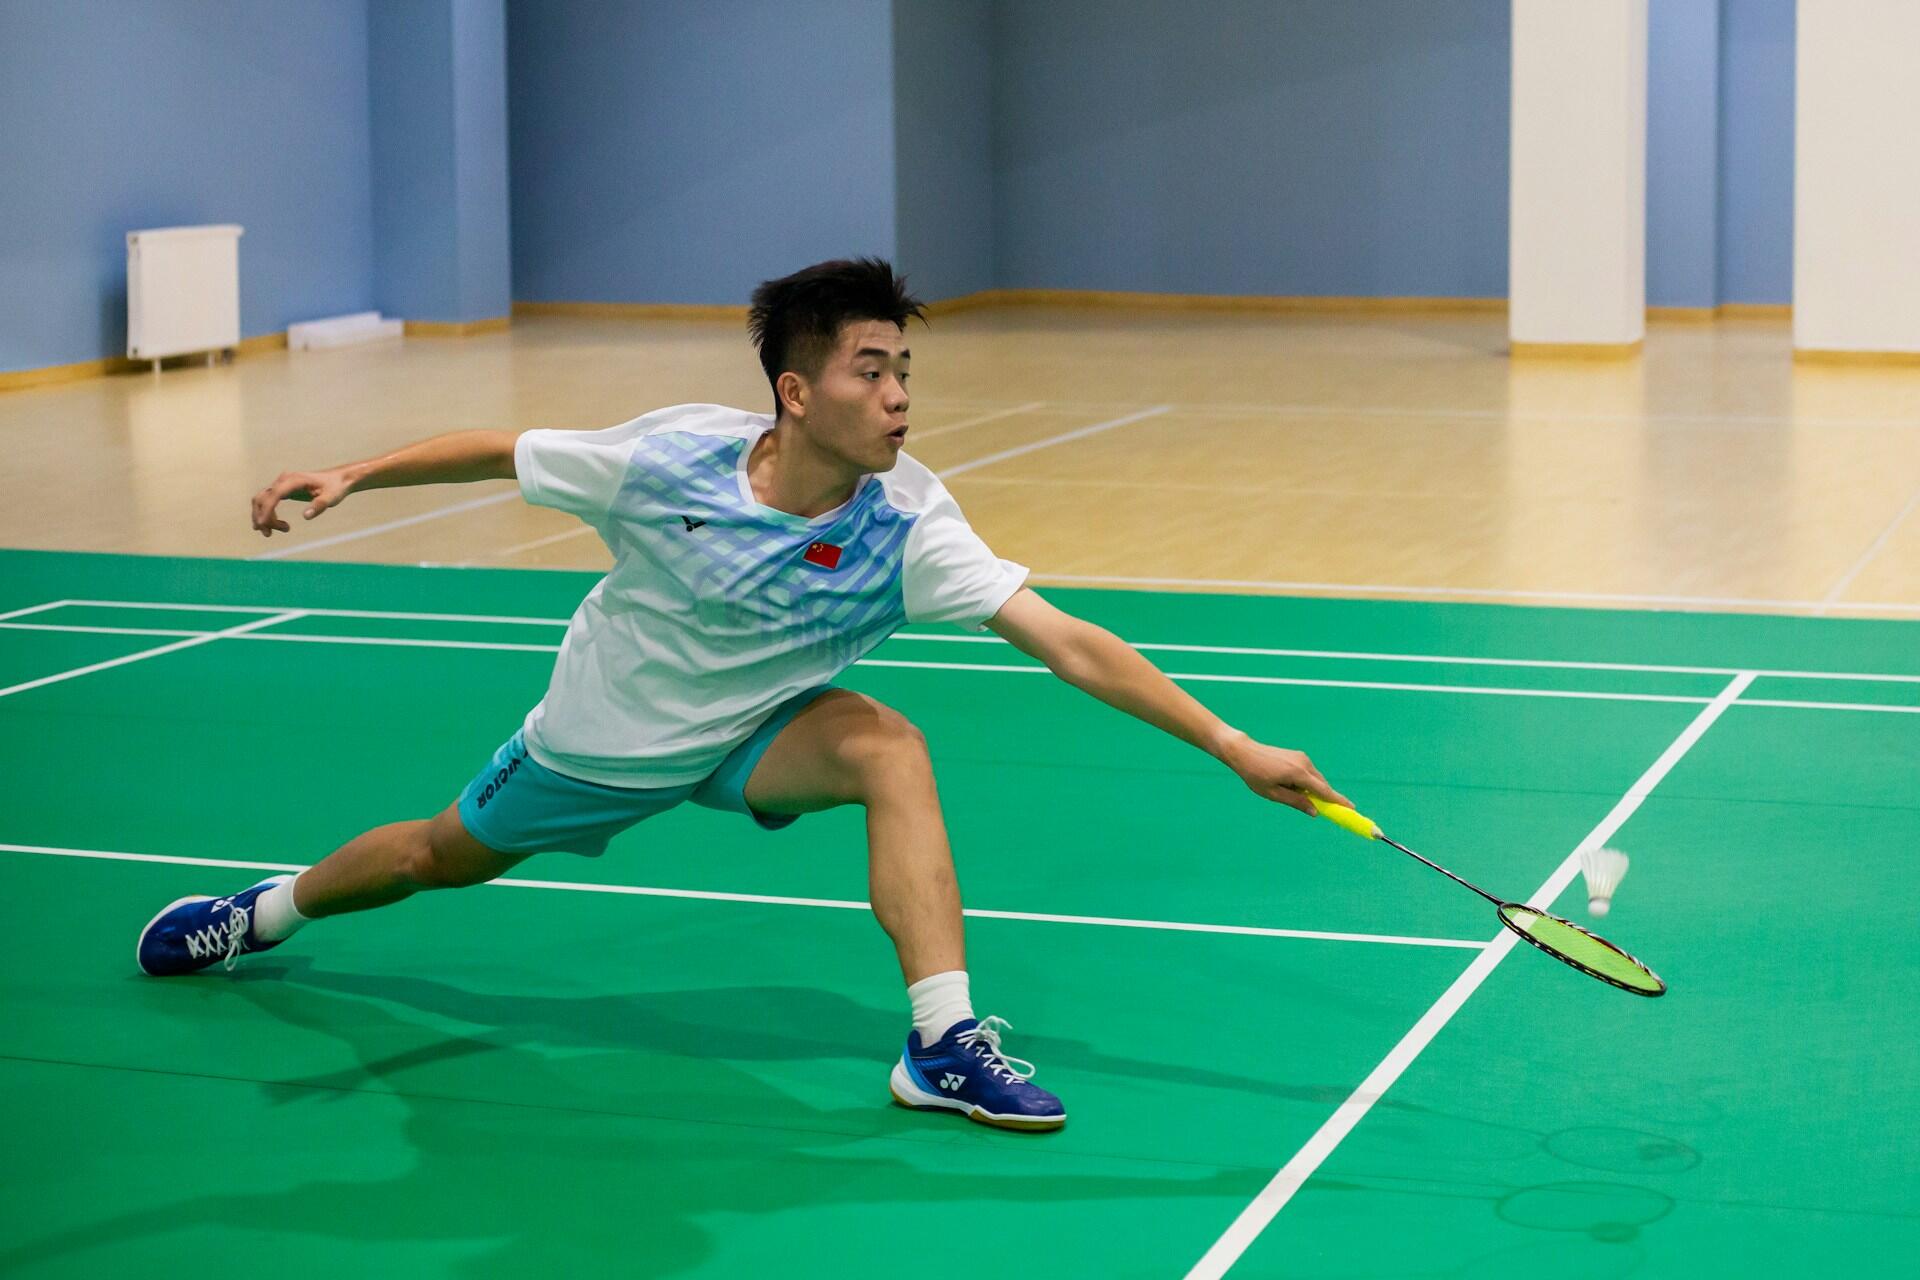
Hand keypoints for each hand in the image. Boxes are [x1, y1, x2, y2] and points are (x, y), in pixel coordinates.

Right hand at [252, 466, 355, 536]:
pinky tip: (276, 525)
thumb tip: (305, 516)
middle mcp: (284, 480)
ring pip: (262, 500)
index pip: (274, 494)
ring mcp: (282, 484)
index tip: (263, 525)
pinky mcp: (283, 490)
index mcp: (295, 480)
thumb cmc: (335, 488)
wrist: (338, 480)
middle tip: (269, 534)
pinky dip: (267, 513)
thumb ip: (319, 506)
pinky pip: (267, 501)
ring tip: (273, 532)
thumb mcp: (331, 497)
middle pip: (262, 498)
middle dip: (261, 516)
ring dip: (261, 516)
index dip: (266, 510)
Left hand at [1221, 734, 1352, 815]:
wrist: (1244, 752)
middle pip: (1322, 785)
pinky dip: (1306, 782)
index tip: (1351, 809)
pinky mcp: (1299, 756)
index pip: (1324, 790)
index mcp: (1298, 773)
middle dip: (1324, 798)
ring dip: (1311, 790)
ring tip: (1288, 792)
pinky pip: (1309, 773)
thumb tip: (1315, 812)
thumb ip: (1296, 802)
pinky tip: (1289, 785)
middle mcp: (1304, 763)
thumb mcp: (1273, 794)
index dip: (1338, 801)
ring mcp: (1302, 758)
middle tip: (1322, 811)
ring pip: (1315, 779)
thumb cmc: (1256, 775)